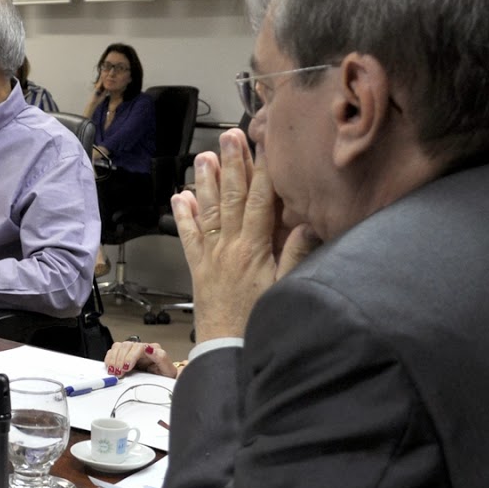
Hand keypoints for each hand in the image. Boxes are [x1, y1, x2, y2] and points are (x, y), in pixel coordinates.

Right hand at [103, 340, 172, 375]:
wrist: (163, 380)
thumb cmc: (165, 375)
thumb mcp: (168, 370)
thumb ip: (161, 358)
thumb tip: (151, 349)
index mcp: (153, 349)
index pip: (139, 347)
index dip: (130, 356)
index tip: (126, 367)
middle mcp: (141, 348)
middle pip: (126, 346)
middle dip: (120, 360)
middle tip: (119, 373)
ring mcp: (132, 351)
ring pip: (118, 347)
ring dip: (113, 360)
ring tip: (114, 371)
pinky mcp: (124, 355)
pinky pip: (113, 351)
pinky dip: (109, 359)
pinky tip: (111, 368)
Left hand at [170, 130, 320, 339]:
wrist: (227, 350)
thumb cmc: (259, 322)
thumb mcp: (286, 288)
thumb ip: (296, 255)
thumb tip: (307, 223)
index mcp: (253, 249)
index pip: (260, 201)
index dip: (263, 171)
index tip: (263, 145)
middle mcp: (228, 247)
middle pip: (231, 198)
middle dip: (232, 165)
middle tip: (229, 137)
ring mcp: (210, 256)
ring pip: (208, 211)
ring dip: (206, 182)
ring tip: (205, 157)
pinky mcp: (198, 269)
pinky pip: (189, 237)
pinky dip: (184, 216)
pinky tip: (180, 197)